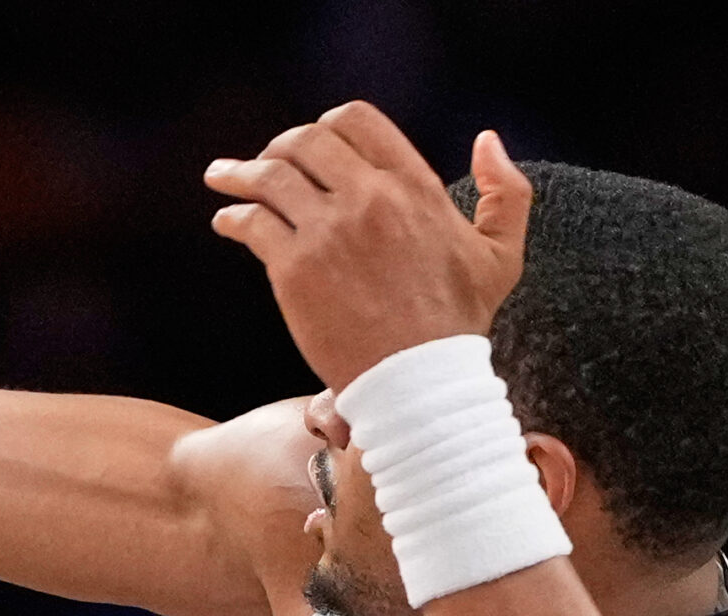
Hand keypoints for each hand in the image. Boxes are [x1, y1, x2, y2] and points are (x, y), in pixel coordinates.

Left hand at [204, 105, 531, 391]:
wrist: (418, 383)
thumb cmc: (457, 326)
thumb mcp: (500, 256)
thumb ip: (506, 194)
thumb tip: (488, 141)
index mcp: (413, 185)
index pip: (356, 121)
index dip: (328, 126)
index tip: (312, 142)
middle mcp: (369, 197)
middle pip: (305, 141)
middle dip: (280, 147)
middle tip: (263, 163)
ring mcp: (328, 231)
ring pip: (270, 176)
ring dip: (240, 174)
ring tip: (222, 178)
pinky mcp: (294, 269)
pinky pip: (252, 222)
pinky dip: (233, 217)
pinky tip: (226, 222)